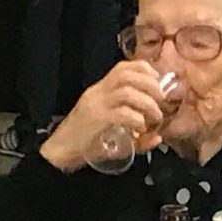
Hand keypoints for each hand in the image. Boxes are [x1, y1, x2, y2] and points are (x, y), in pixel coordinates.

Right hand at [41, 60, 165, 170]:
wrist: (60, 152)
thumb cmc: (85, 142)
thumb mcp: (112, 132)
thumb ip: (136, 135)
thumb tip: (157, 138)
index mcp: (100, 91)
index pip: (122, 68)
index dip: (144, 70)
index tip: (158, 82)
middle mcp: (98, 94)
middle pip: (127, 75)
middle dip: (150, 85)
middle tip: (161, 101)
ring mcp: (96, 106)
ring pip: (127, 92)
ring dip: (147, 103)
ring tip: (154, 117)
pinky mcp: (96, 120)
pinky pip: (122, 113)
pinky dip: (137, 119)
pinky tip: (140, 128)